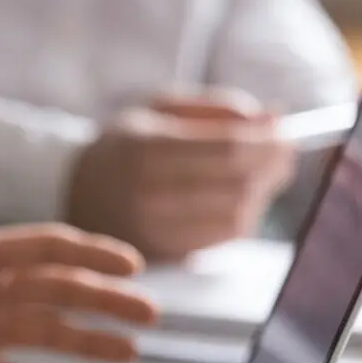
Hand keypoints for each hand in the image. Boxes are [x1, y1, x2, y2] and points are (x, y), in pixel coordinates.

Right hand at [65, 89, 296, 262]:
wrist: (74, 192)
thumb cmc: (127, 144)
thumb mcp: (159, 108)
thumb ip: (216, 108)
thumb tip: (273, 117)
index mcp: (146, 147)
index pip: (229, 148)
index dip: (268, 142)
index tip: (287, 133)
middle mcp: (147, 192)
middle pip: (237, 184)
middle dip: (272, 167)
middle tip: (284, 154)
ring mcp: (153, 228)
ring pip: (235, 215)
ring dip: (259, 194)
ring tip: (259, 176)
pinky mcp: (161, 253)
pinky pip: (221, 239)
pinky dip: (241, 217)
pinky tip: (237, 200)